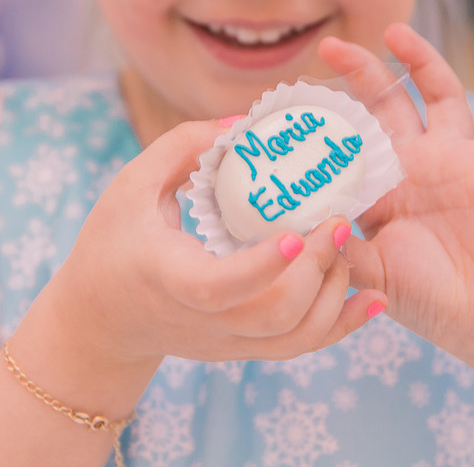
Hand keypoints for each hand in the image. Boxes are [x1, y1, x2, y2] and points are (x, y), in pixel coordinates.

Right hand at [44, 119, 386, 371]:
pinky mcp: (246, 350)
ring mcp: (228, 342)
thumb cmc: (112, 243)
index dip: (262, 266)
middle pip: (274, 316)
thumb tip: (244, 123)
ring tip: (345, 245)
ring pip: (296, 339)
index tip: (295, 231)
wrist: (100, 322)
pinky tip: (372, 298)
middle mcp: (203, 321)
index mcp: (169, 279)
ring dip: (334, 295)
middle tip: (336, 221)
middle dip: (316, 272)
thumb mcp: (131, 186)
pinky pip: (302, 348)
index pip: (219, 287)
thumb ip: (182, 148)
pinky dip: (342, 326)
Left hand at [319, 23, 473, 367]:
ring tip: (395, 31)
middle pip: (387, 103)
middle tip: (330, 44)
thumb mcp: (368, 271)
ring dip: (420, 59)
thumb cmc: (429, 300)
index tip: (294, 92)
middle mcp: (417, 165)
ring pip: (438, 94)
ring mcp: (457, 160)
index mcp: (382, 188)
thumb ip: (334, 246)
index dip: (328, 113)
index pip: (350, 137)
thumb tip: (291, 225)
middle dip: (361, 71)